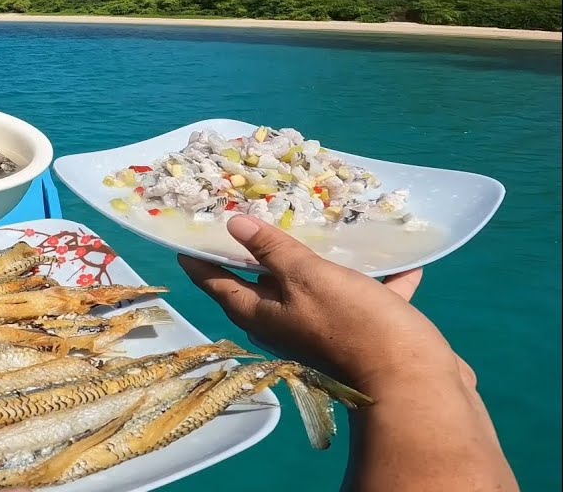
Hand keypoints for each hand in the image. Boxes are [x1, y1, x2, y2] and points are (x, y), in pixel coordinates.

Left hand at [178, 215, 470, 394]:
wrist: (416, 384)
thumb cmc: (353, 326)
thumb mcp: (307, 278)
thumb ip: (272, 251)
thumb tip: (233, 224)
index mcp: (262, 314)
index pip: (217, 283)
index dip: (199, 260)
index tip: (183, 238)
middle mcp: (287, 324)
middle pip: (263, 284)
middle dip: (257, 253)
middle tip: (250, 215)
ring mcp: (327, 331)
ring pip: (316, 289)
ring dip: (319, 263)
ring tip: (322, 226)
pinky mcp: (366, 335)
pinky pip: (367, 299)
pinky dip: (379, 280)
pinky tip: (400, 260)